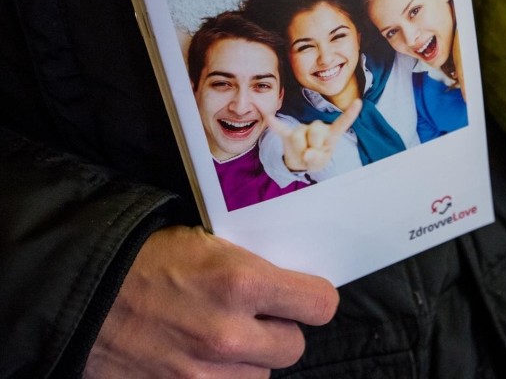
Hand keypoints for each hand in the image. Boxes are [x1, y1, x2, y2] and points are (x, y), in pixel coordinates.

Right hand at [85, 226, 338, 377]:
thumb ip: (255, 268)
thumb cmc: (147, 260)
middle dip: (280, 331)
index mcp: (241, 281)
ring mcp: (206, 374)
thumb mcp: (209, 244)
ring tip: (222, 338)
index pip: (320, 305)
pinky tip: (202, 359)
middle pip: (294, 346)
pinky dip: (222, 378)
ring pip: (262, 376)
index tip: (303, 298)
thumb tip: (293, 284)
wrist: (81, 296)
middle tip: (256, 317)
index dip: (313, 300)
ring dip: (250, 361)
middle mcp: (230, 333)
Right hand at [265, 99, 361, 172]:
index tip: (358, 102)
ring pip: (298, 136)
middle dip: (313, 147)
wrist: (301, 162)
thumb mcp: (321, 164)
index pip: (342, 123)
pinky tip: (270, 118)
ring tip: (302, 154)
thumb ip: (318, 160)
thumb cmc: (316, 159)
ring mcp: (303, 130)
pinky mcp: (288, 133)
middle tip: (312, 156)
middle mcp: (318, 127)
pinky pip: (281, 129)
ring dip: (299, 150)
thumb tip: (308, 154)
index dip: (350, 114)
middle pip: (315, 131)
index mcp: (331, 134)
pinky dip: (276, 125)